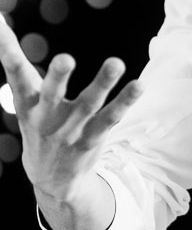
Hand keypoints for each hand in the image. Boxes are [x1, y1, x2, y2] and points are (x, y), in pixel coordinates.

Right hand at [0, 14, 142, 199]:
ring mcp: (70, 129)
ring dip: (102, 83)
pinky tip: (139, 85)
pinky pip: (111, 117)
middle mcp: (46, 116)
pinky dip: (125, 102)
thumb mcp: (24, 98)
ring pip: (88, 103)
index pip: (16, 74)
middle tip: (66, 58)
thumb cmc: (38, 124)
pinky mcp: (92, 139)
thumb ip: (16, 63)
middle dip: (58, 77)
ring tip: (116, 62)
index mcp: (27, 103)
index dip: (7, 49)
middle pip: (52, 93)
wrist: (51, 180)